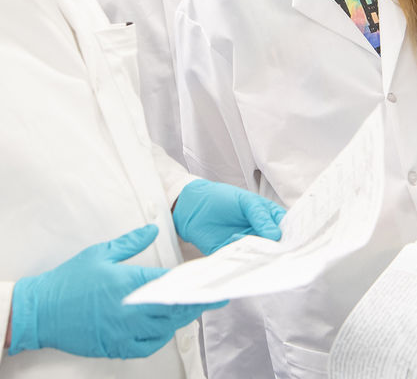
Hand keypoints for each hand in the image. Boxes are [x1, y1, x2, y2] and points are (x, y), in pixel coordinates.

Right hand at [9, 224, 224, 358]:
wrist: (41, 312)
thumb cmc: (70, 280)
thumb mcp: (101, 253)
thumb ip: (132, 241)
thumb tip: (154, 229)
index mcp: (127, 283)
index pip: (170, 285)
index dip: (193, 284)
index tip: (211, 281)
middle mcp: (129, 311)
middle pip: (173, 310)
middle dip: (196, 303)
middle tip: (214, 297)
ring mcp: (122, 332)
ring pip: (163, 330)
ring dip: (179, 320)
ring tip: (193, 308)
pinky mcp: (115, 348)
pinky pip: (147, 346)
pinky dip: (160, 337)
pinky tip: (165, 327)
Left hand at [173, 179, 285, 254]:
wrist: (192, 207)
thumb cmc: (222, 198)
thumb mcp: (245, 202)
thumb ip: (260, 216)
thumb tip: (276, 235)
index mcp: (269, 217)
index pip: (286, 228)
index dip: (293, 236)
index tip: (297, 244)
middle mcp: (261, 234)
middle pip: (276, 246)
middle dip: (278, 251)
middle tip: (279, 253)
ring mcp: (248, 245)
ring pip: (260, 256)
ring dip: (261, 257)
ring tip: (258, 253)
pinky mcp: (233, 256)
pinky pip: (242, 263)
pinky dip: (244, 263)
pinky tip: (242, 256)